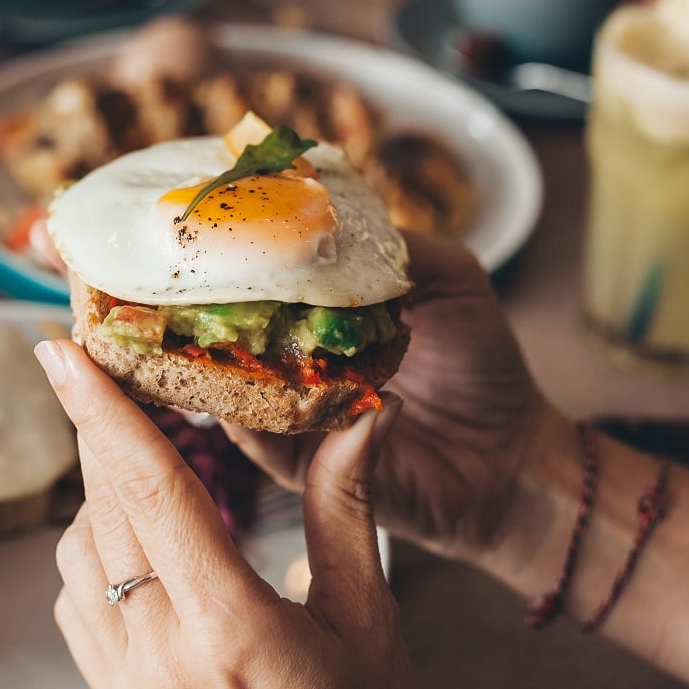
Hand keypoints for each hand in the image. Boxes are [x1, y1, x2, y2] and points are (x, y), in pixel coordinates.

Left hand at [36, 339, 417, 688]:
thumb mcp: (367, 624)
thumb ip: (346, 511)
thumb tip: (364, 415)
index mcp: (231, 625)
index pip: (151, 488)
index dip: (102, 410)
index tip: (60, 350)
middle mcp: (161, 652)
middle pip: (106, 507)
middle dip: (103, 432)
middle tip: (106, 372)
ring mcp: (127, 685)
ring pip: (78, 553)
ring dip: (101, 495)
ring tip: (147, 467)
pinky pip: (75, 604)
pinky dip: (94, 554)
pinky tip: (140, 549)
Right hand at [225, 231, 552, 564]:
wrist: (511, 455)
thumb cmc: (483, 363)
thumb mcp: (451, 278)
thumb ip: (397, 247)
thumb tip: (329, 220)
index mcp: (324, 315)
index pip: (264, 284)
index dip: (233, 262)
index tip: (203, 235)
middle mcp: (302, 362)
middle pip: (231, 336)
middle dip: (202, 315)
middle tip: (178, 291)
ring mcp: (298, 415)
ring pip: (233, 391)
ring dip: (219, 366)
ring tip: (206, 339)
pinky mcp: (306, 468)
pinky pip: (263, 445)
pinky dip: (252, 422)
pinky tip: (257, 393)